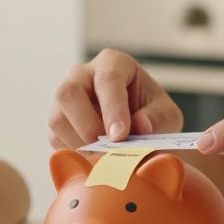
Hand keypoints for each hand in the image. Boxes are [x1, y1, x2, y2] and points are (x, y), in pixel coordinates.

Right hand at [49, 48, 183, 147]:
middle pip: (69, 92)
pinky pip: (56, 140)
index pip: (108, 79)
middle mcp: (82, 76)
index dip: (113, 108)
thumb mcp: (167, 115)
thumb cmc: (152, 116)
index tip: (121, 135)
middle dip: (87, 125)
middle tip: (108, 150)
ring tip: (106, 158)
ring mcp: (65, 100)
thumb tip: (141, 125)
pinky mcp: (58, 125)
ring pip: (57, 119)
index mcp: (113, 63)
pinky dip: (76, 155)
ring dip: (80, 143)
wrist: (140, 133)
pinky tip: (96, 160)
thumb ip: (158, 118)